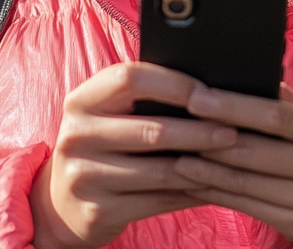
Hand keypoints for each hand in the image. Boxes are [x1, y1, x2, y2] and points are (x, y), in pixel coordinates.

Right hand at [31, 62, 237, 247]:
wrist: (58, 205)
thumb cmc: (100, 144)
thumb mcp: (105, 114)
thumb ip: (140, 97)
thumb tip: (206, 88)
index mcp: (81, 100)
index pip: (130, 78)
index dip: (174, 83)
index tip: (209, 92)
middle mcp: (76, 136)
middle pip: (151, 129)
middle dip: (199, 130)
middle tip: (234, 130)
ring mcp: (84, 178)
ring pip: (159, 171)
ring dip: (202, 165)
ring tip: (232, 158)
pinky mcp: (98, 213)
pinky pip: (157, 202)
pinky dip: (189, 193)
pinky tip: (212, 186)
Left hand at [174, 84, 292, 248]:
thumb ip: (291, 104)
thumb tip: (249, 74)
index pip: (276, 116)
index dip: (233, 107)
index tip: (198, 97)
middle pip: (256, 151)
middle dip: (210, 139)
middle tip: (175, 124)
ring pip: (247, 182)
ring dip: (206, 170)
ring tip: (176, 155)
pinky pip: (249, 206)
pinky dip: (218, 194)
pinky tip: (197, 184)